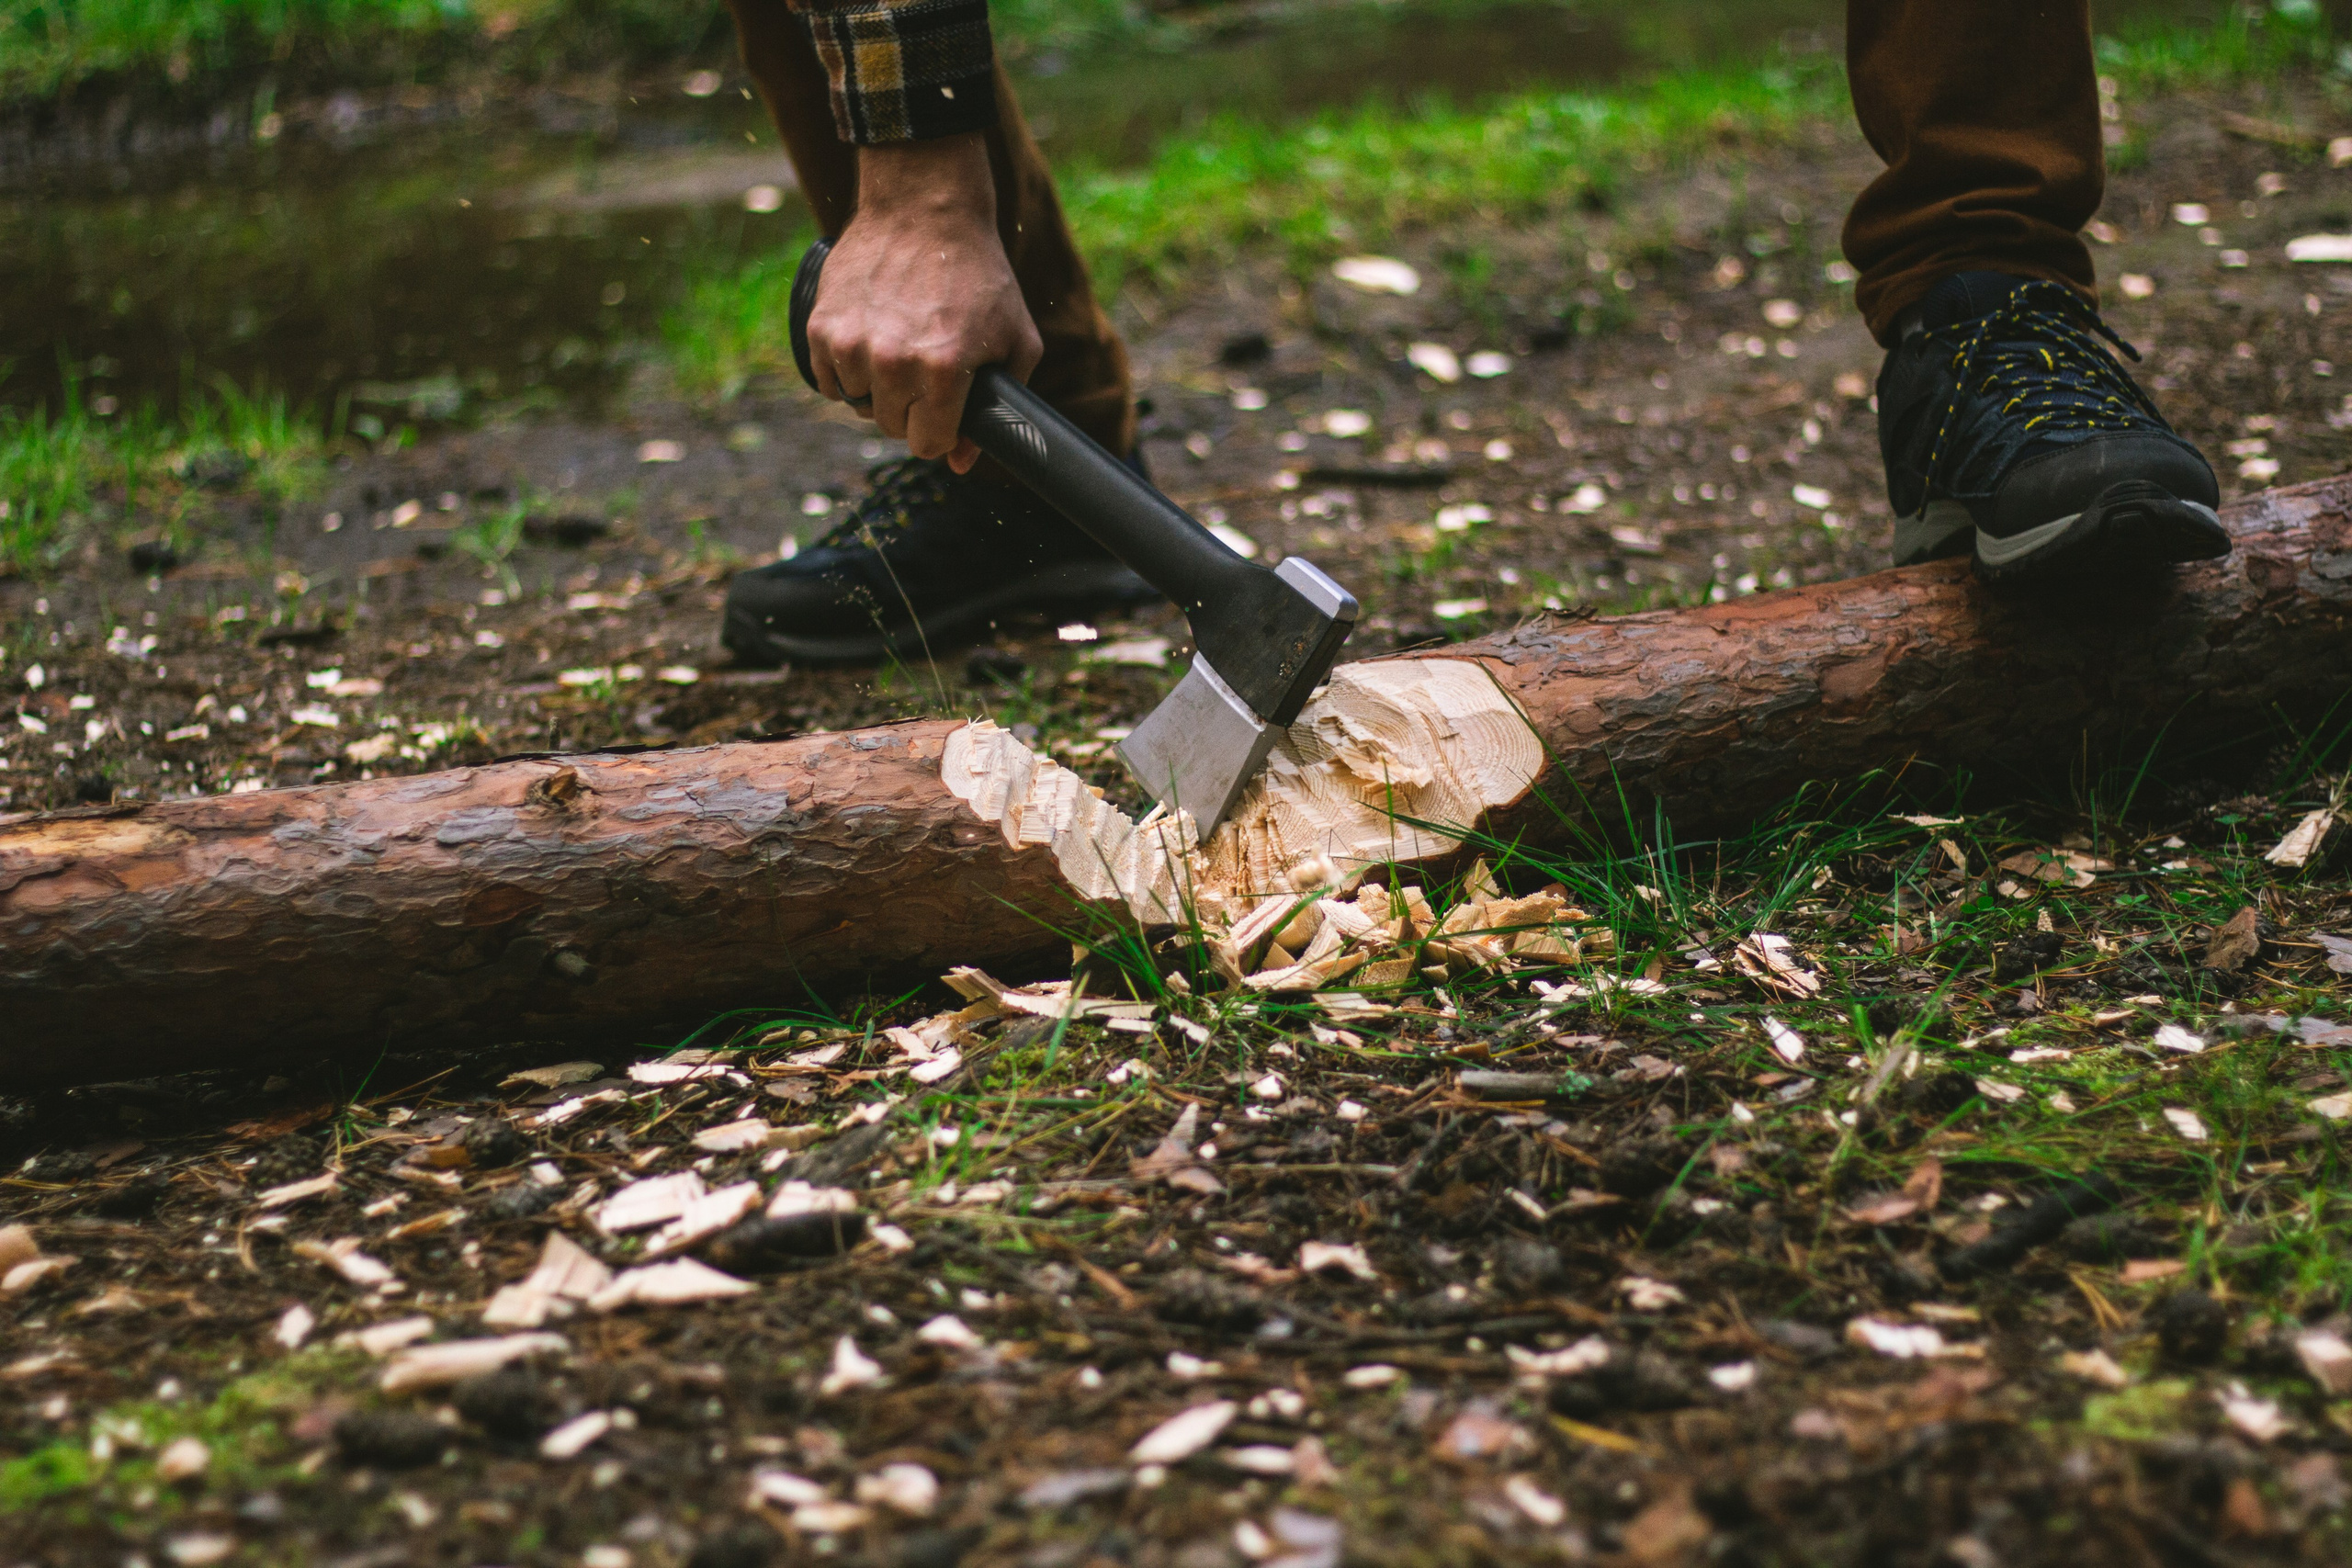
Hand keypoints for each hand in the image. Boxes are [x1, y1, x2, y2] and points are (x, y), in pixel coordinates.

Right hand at [804, 134, 1041, 472]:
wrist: (926, 209)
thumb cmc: (980, 275)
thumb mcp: (1014, 341)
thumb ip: (999, 406)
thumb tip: (961, 462)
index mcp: (944, 372)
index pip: (928, 444)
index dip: (940, 432)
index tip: (944, 412)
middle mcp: (893, 362)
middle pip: (892, 426)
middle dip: (910, 408)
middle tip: (925, 369)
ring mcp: (852, 344)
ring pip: (859, 403)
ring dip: (877, 387)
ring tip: (898, 345)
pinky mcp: (820, 325)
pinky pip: (829, 379)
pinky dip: (846, 369)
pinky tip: (870, 337)